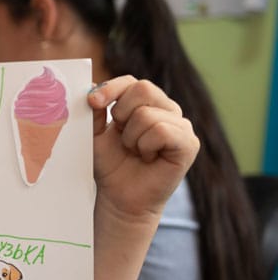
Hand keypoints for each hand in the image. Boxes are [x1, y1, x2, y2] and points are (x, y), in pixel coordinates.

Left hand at [88, 75, 198, 220]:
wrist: (120, 197)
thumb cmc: (110, 165)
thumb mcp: (95, 134)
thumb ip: (94, 110)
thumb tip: (90, 85)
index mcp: (146, 103)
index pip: (131, 82)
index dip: (111, 88)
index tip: (92, 102)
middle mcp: (167, 110)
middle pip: (143, 89)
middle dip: (121, 114)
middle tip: (121, 137)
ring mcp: (181, 125)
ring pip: (147, 114)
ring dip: (131, 138)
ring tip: (135, 152)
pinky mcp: (189, 144)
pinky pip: (162, 131)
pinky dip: (146, 146)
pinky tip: (148, 157)